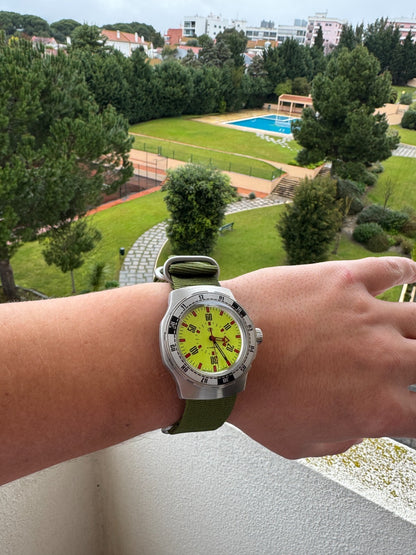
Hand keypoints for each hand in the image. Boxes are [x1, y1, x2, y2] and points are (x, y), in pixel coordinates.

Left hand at [225, 257, 415, 458]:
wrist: (221, 351)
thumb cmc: (252, 397)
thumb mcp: (297, 444)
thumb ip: (340, 438)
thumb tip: (356, 427)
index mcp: (376, 407)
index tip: (409, 405)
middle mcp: (382, 360)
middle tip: (411, 363)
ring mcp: (368, 315)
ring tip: (415, 327)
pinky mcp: (345, 281)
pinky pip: (391, 269)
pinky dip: (407, 270)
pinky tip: (411, 272)